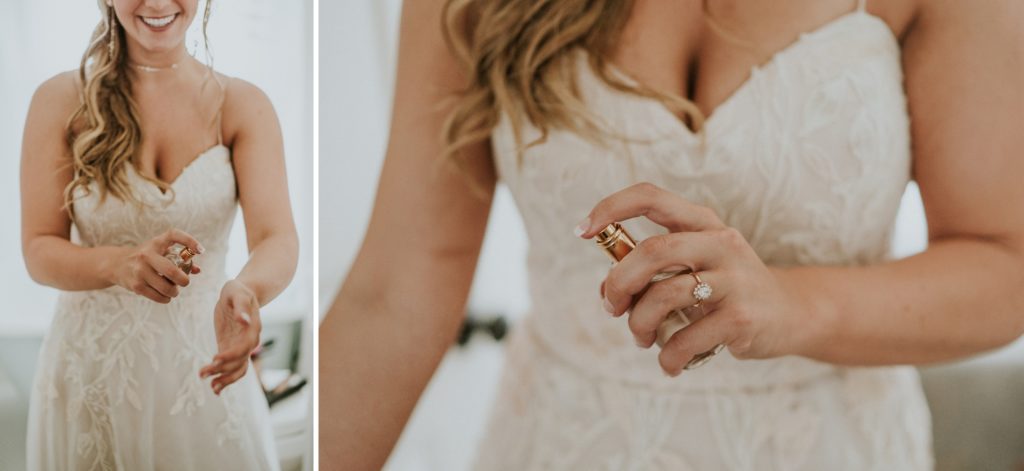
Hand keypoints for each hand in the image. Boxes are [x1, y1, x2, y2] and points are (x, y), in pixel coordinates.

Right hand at [108, 229, 203, 302]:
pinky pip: (157, 296)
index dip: (190, 241)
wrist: (117, 264)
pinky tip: (165, 296)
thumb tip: (197, 270)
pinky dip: (165, 299)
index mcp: (156, 243)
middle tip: (185, 282)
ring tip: (173, 290)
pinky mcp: (135, 285)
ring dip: (174, 292)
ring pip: (166, 287)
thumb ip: (179, 258)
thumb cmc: (146, 257)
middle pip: (172, 270)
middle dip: (184, 280)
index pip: (174, 235)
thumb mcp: (160, 251)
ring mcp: (140, 271)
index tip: (201, 251)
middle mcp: (147, 255)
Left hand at [199, 279, 260, 394]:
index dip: (230, 355)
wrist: (241, 293)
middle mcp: (249, 340)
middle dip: (223, 370)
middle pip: (240, 361)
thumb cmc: (238, 290)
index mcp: (252, 328)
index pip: (244, 347)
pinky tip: (214, 386)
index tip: (215, 358)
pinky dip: (224, 377)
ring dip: (226, 379)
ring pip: (238, 369)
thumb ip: (240, 307)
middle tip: (203, 373)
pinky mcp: (230, 348)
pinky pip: (230, 366)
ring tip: (212, 388)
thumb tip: (244, 320)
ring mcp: (240, 346)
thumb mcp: (236, 293)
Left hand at [577, 183, 817, 376]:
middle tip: (612, 307)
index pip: (650, 197)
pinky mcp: (742, 317)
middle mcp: (720, 242)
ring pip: (664, 296)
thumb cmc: (725, 289)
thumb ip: (649, 273)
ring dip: (640, 324)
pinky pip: (686, 338)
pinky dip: (667, 356)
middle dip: (619, 283)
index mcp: (702, 222)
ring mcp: (735, 279)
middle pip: (652, 252)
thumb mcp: (692, 268)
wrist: (789, 314)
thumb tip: (606, 291)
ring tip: (642, 338)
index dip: (610, 208)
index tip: (583, 230)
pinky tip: (670, 362)